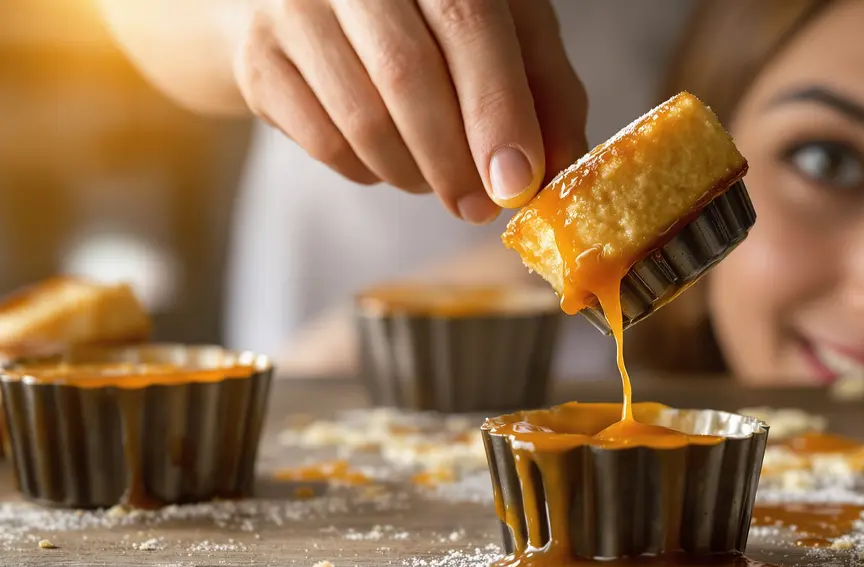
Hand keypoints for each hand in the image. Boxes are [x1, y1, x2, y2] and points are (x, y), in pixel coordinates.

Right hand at [233, 0, 588, 221]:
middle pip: (408, 74)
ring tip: (439, 183)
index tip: (516, 181)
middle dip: (454, 159)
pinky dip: (369, 170)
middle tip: (479, 207)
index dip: (497, 108)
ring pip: (363, 117)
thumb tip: (562, 166)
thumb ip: (542, 86)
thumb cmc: (424, 13)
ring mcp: (296, 5)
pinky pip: (323, 141)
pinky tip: (389, 162)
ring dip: (413, 173)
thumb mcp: (501, 26)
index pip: (468, 21)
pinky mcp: (259, 59)